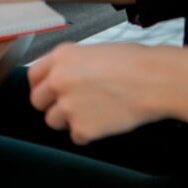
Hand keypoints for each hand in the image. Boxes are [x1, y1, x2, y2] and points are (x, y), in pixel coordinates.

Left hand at [28, 43, 162, 144]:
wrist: (154, 80)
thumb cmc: (133, 62)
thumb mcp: (93, 50)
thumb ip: (70, 64)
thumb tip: (59, 78)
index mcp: (61, 57)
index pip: (33, 76)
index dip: (42, 85)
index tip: (48, 91)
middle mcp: (59, 80)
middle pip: (37, 101)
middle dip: (52, 104)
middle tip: (71, 104)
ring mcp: (68, 106)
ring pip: (53, 121)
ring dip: (69, 119)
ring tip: (93, 110)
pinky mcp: (82, 128)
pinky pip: (76, 136)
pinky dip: (89, 133)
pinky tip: (105, 119)